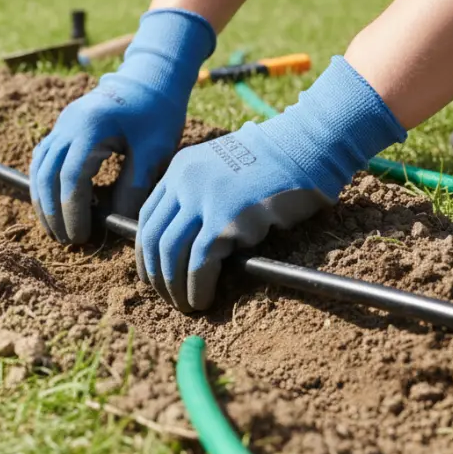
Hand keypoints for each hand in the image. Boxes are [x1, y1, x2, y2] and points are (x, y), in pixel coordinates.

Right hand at [30, 9, 216, 243]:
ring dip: (43, 200)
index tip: (81, 234)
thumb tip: (115, 222)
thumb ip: (133, 186)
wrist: (150, 79)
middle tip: (66, 240)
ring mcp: (62, 124)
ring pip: (39, 167)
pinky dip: (44, 183)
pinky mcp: (63, 127)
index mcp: (91, 129)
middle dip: (52, 211)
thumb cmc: (157, 113)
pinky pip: (42, 158)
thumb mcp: (153, 151)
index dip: (72, 210)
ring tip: (56, 228)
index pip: (71, 177)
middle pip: (46, 174)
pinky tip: (53, 202)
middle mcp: (69, 124)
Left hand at [137, 56, 407, 311]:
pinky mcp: (226, 219)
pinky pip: (199, 263)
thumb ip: (202, 196)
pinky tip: (202, 300)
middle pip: (153, 237)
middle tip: (167, 297)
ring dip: (174, 286)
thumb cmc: (275, 165)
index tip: (153, 274)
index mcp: (180, 169)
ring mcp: (203, 199)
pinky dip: (197, 287)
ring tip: (185, 305)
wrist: (306, 148)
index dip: (146, 252)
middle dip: (156, 274)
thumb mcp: (224, 170)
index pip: (148, 217)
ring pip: (171, 253)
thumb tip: (189, 245)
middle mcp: (184, 182)